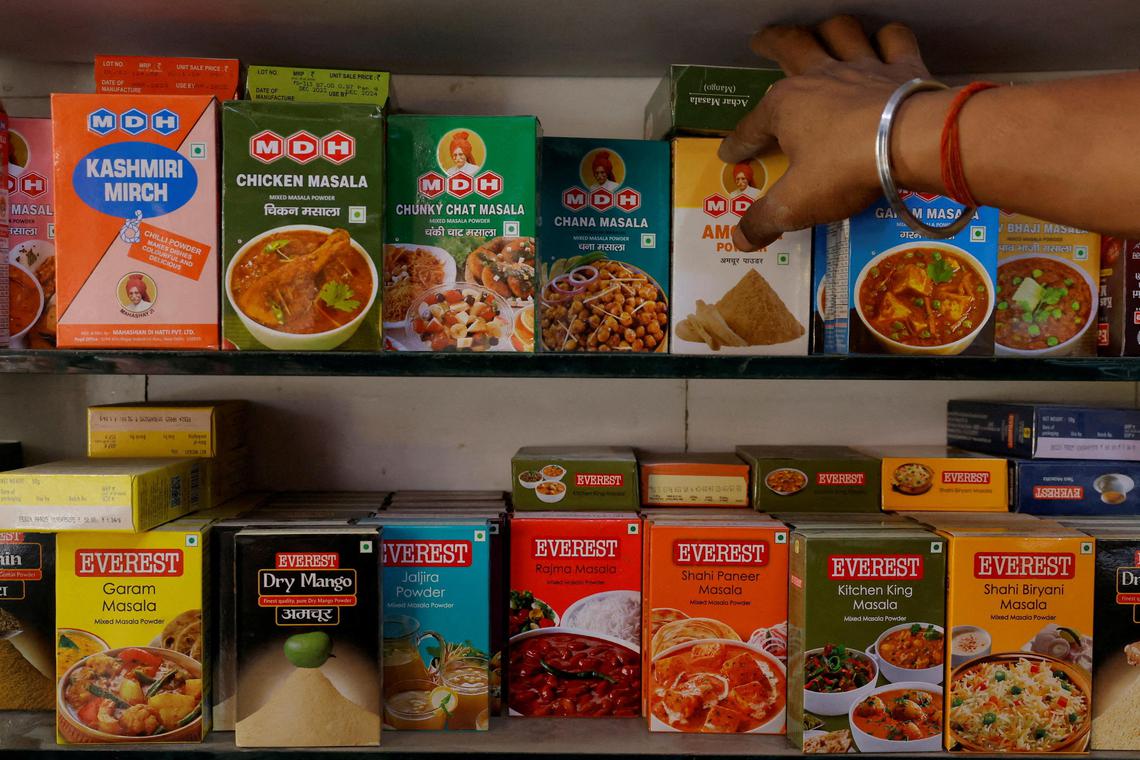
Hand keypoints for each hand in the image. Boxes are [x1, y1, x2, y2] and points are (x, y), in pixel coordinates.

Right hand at [719, 16, 931, 251]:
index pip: (751, 127)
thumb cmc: (844, 170)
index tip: (729, 156)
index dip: (738, 144)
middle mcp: (820, 76)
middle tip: (759, 40)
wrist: (912, 144)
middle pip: (790, 46)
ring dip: (827, 30)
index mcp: (785, 106)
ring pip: (840, 32)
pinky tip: (882, 44)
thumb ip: (763, 220)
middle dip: (770, 42)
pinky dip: (887, 38)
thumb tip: (739, 239)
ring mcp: (863, 66)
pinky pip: (893, 39)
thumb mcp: (795, 204)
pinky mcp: (902, 67)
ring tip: (819, 34)